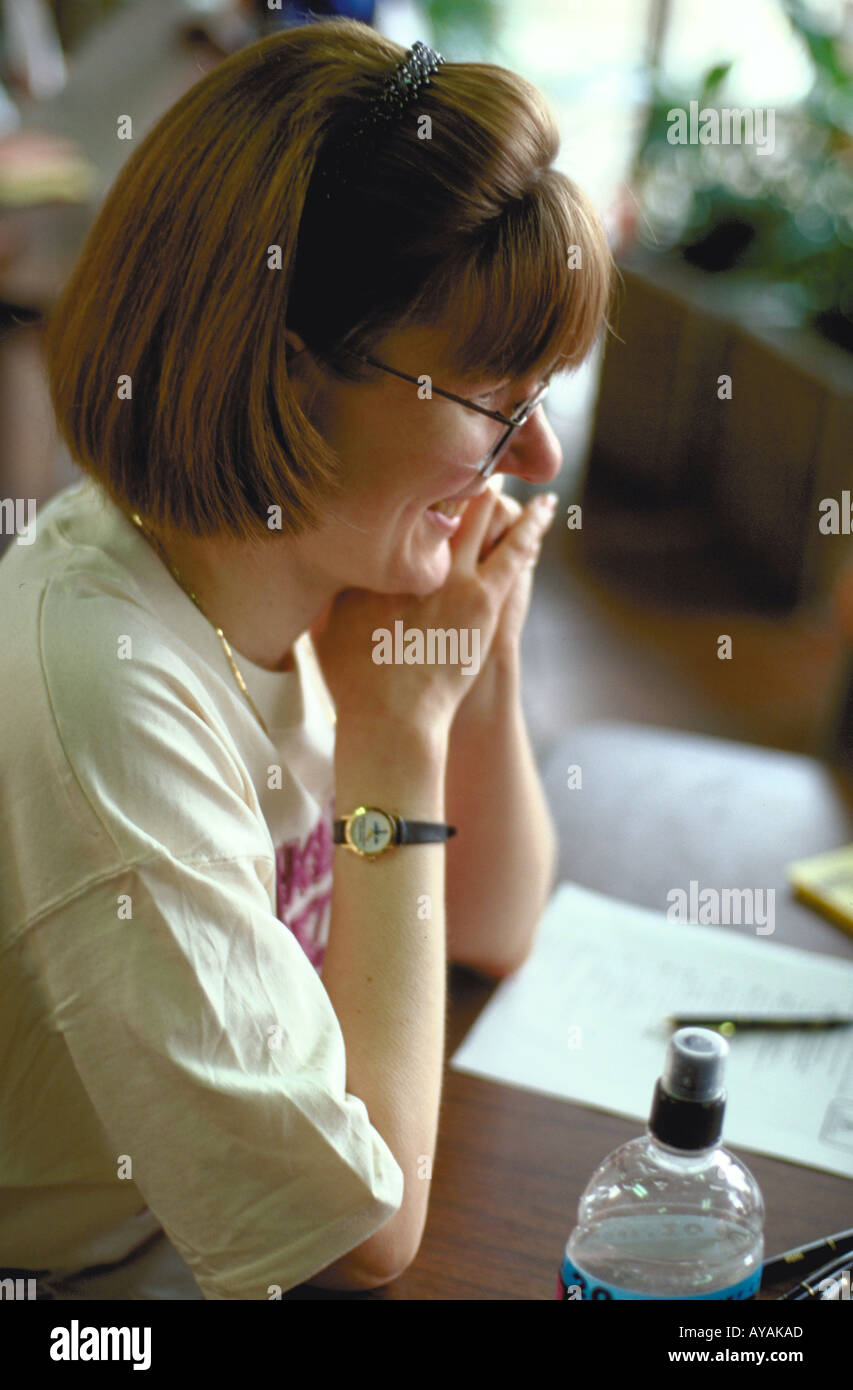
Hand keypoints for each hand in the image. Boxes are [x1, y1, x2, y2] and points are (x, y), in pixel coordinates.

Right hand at [310, 485, 556, 739]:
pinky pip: (516, 549)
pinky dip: (532, 525)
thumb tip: (317, 572)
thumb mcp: (324, 627)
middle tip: (467, 457)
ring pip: (481, 514)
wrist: (390, 715)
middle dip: (454, 475)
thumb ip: (328, 593)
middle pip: (438, 496)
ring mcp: (450, 572)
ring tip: (508, 475)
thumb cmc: (355, 682)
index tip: (418, 471)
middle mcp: (409, 554)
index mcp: (370, 557)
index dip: (410, 485)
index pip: (393, 505)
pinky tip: (545, 509)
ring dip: (495, 493)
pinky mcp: (483, 596)